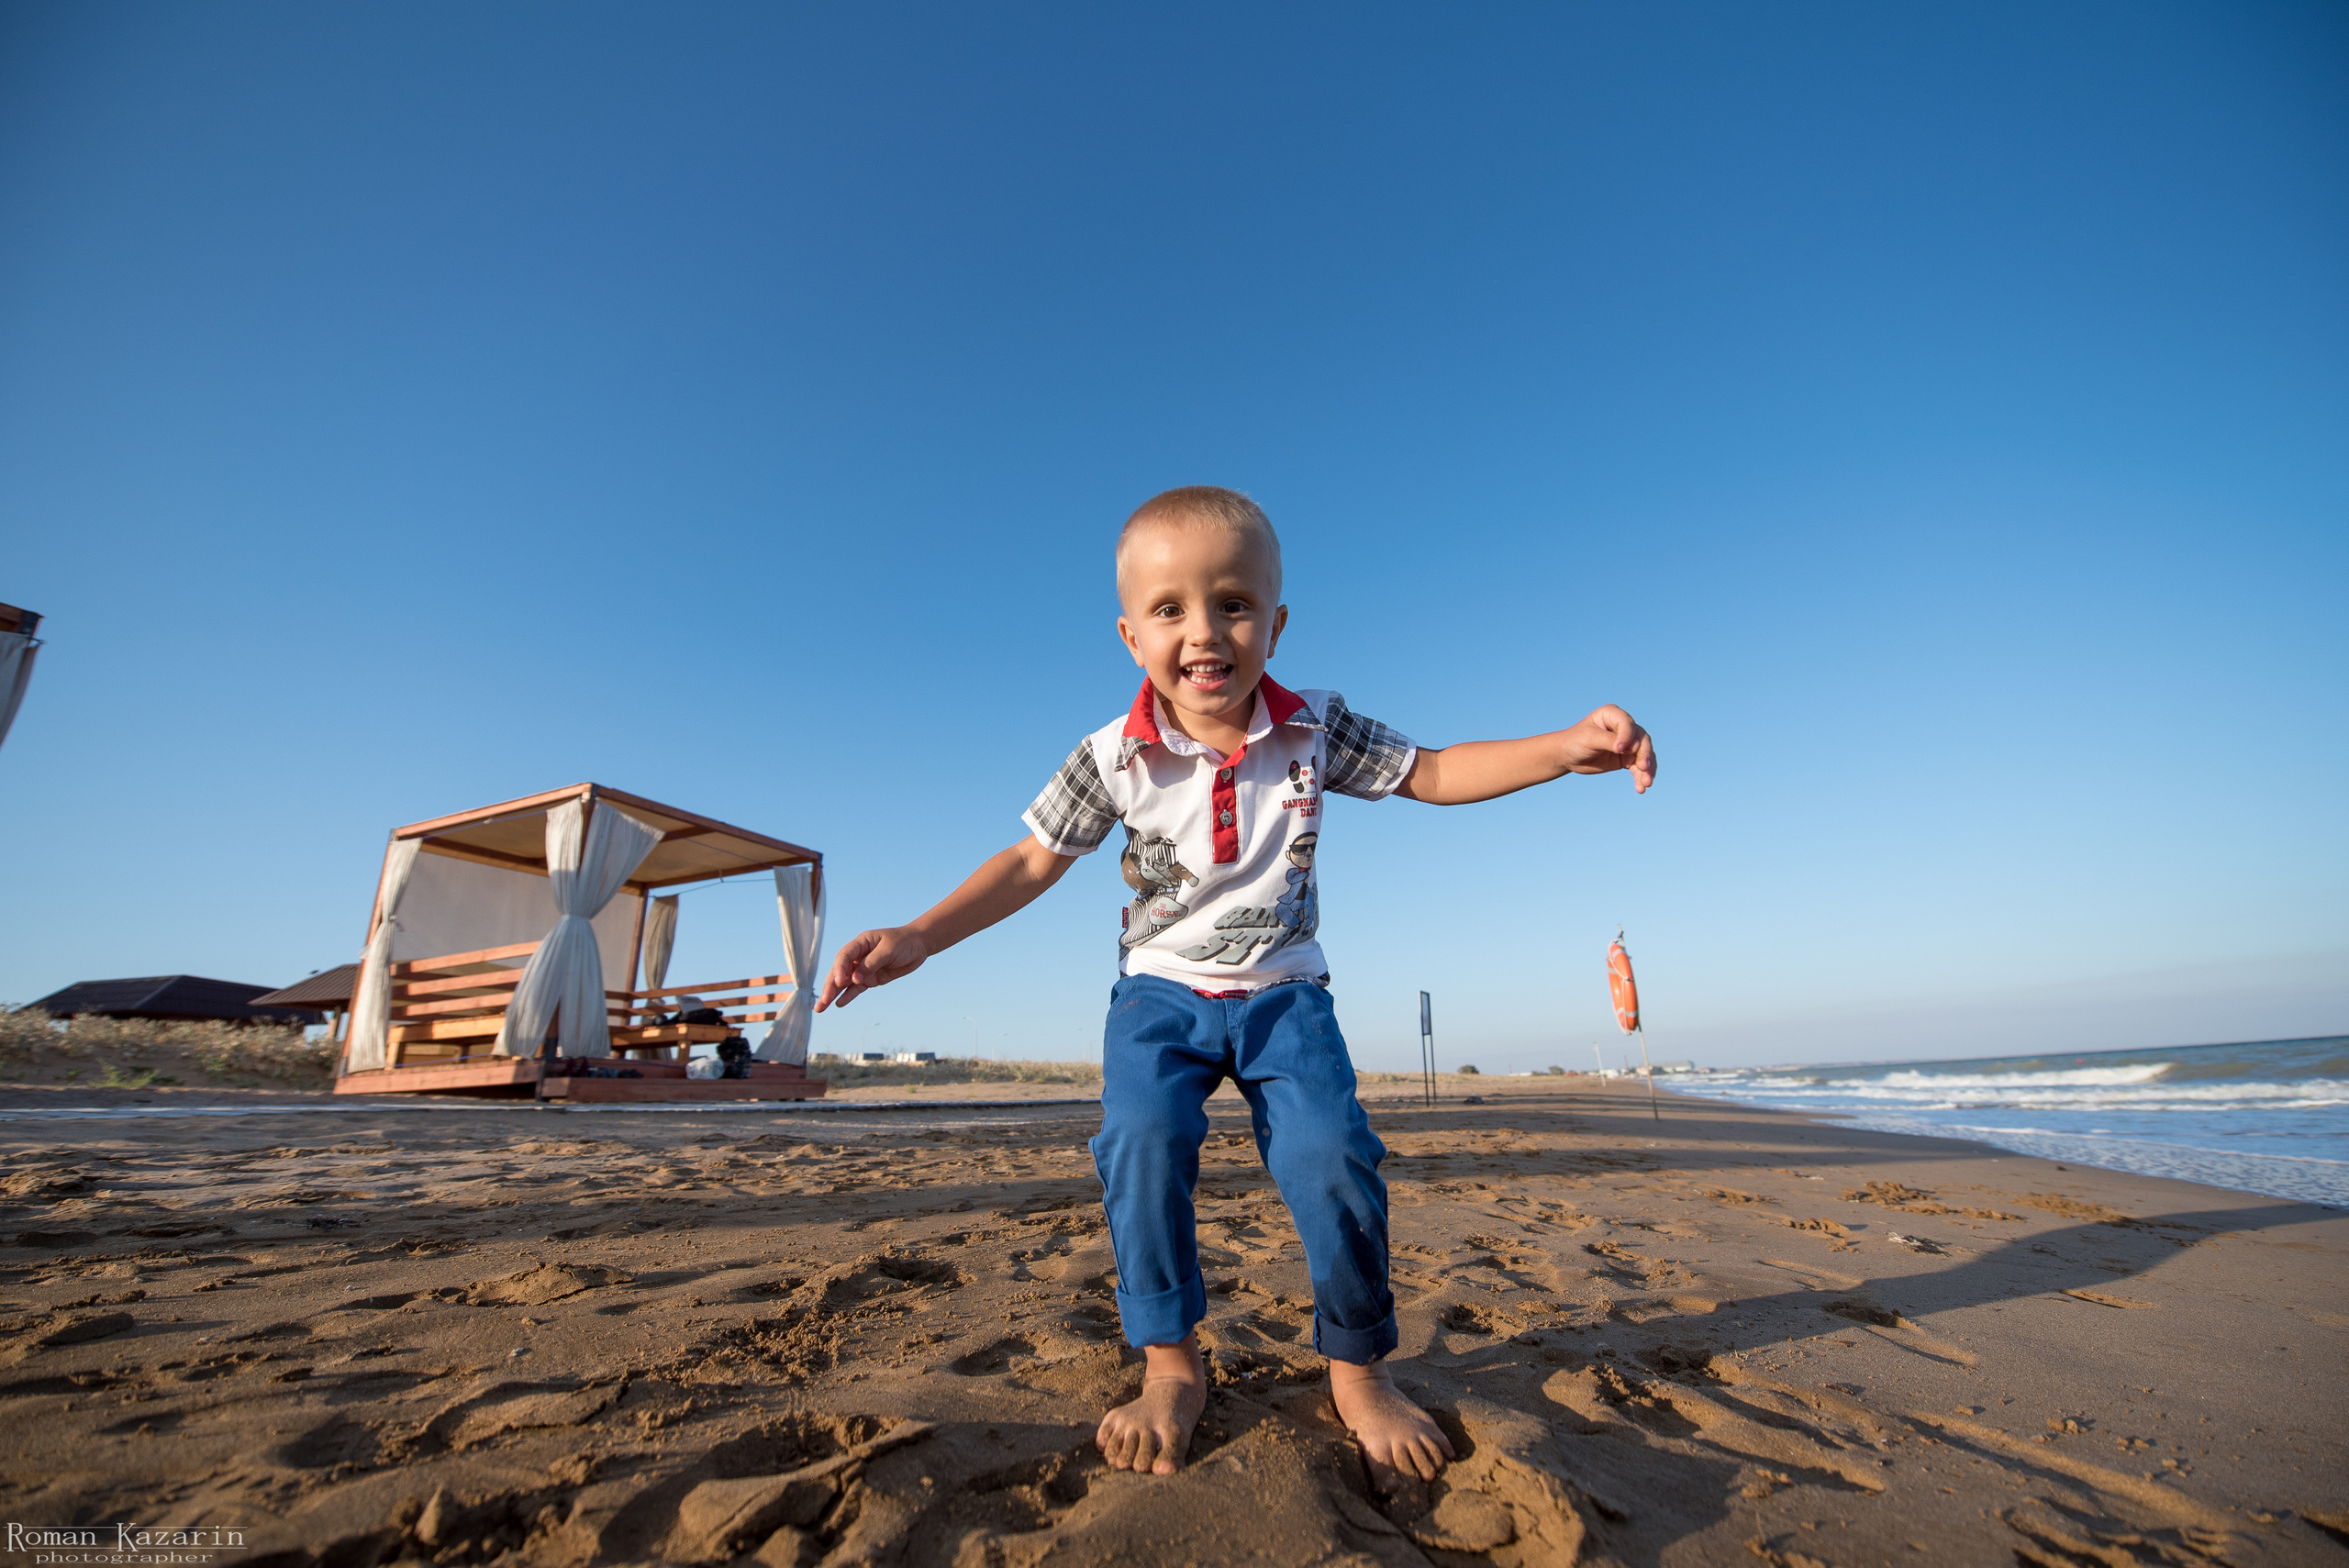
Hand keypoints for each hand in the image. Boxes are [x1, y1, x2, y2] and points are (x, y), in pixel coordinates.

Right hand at [816, 926, 932, 1010]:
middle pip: (839, 971)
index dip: (839, 969)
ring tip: (820, 1007)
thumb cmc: (903, 942)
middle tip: (822, 1001)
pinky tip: (838, 1004)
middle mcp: (858, 956)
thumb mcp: (889, 950)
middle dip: (829, 987)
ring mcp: (863, 968)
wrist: (918, 945)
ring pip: (844, 982)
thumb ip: (871, 963)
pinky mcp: (871, 978)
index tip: (839, 982)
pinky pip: (856, 989)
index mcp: (860, 943)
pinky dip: (848, 996)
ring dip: (833, 994)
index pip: (844, 956)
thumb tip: (855, 979)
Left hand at [1559, 704, 1656, 791]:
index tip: (1619, 750)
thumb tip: (1632, 747)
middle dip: (1644, 754)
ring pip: (1643, 754)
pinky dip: (1641, 776)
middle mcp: (1623, 727)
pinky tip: (1641, 788)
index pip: (1627, 724)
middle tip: (1643, 768)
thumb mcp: (1589, 739)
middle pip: (1641, 739)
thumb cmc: (1575, 742)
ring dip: (1647, 769)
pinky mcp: (1626, 758)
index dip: (1627, 736)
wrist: (1567, 756)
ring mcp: (1627, 743)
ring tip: (1646, 783)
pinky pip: (1638, 767)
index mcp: (1612, 714)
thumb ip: (1609, 741)